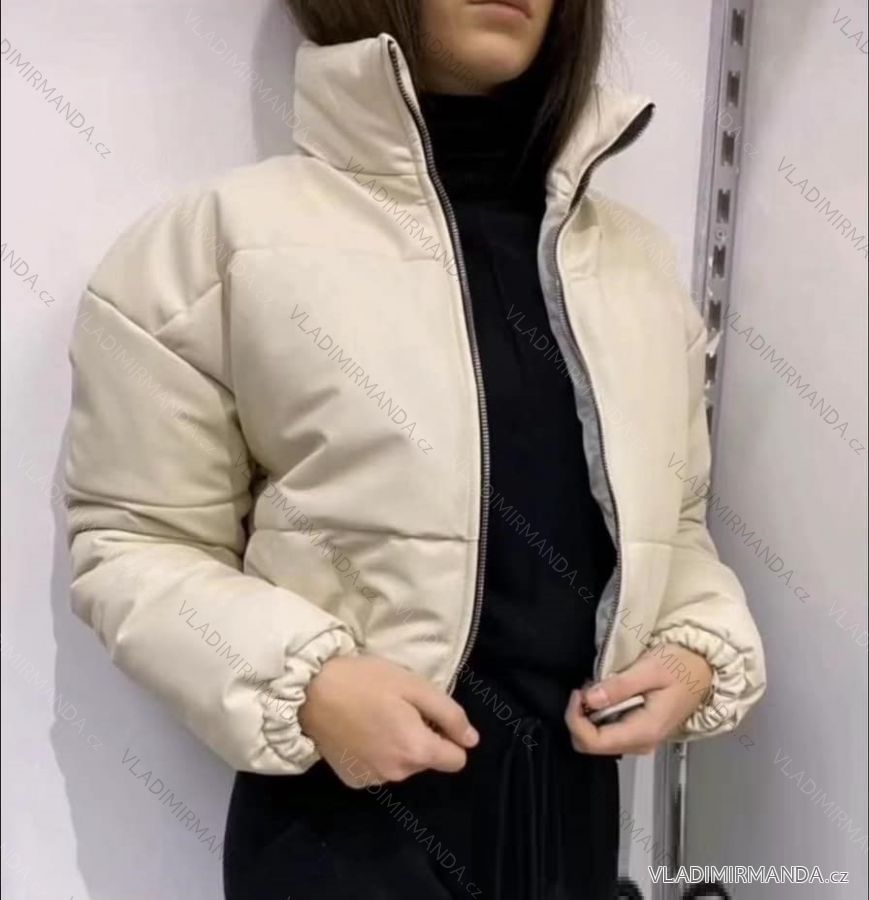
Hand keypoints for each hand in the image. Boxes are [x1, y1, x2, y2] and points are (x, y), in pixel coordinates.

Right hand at [299, 655, 478, 787]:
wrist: (310, 691)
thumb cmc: (365, 681)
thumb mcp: (414, 685)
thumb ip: (449, 714)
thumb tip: (472, 740)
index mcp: (416, 751)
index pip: (456, 760)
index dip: (448, 735)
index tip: (428, 715)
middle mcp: (398, 774)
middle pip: (427, 760)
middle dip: (420, 738)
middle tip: (397, 708)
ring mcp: (372, 780)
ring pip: (402, 765)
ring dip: (398, 746)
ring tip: (376, 717)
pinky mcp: (352, 780)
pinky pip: (379, 769)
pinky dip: (376, 754)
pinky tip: (360, 731)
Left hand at [564, 645, 712, 754]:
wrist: (704, 669)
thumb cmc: (681, 666)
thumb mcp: (650, 668)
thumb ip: (619, 687)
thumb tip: (590, 699)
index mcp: (645, 731)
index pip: (594, 743)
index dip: (575, 719)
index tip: (578, 692)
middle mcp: (641, 743)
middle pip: (592, 745)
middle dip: (579, 718)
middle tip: (586, 688)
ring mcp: (641, 739)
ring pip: (598, 740)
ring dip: (589, 715)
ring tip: (599, 687)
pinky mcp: (639, 732)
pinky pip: (609, 731)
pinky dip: (600, 714)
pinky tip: (608, 694)